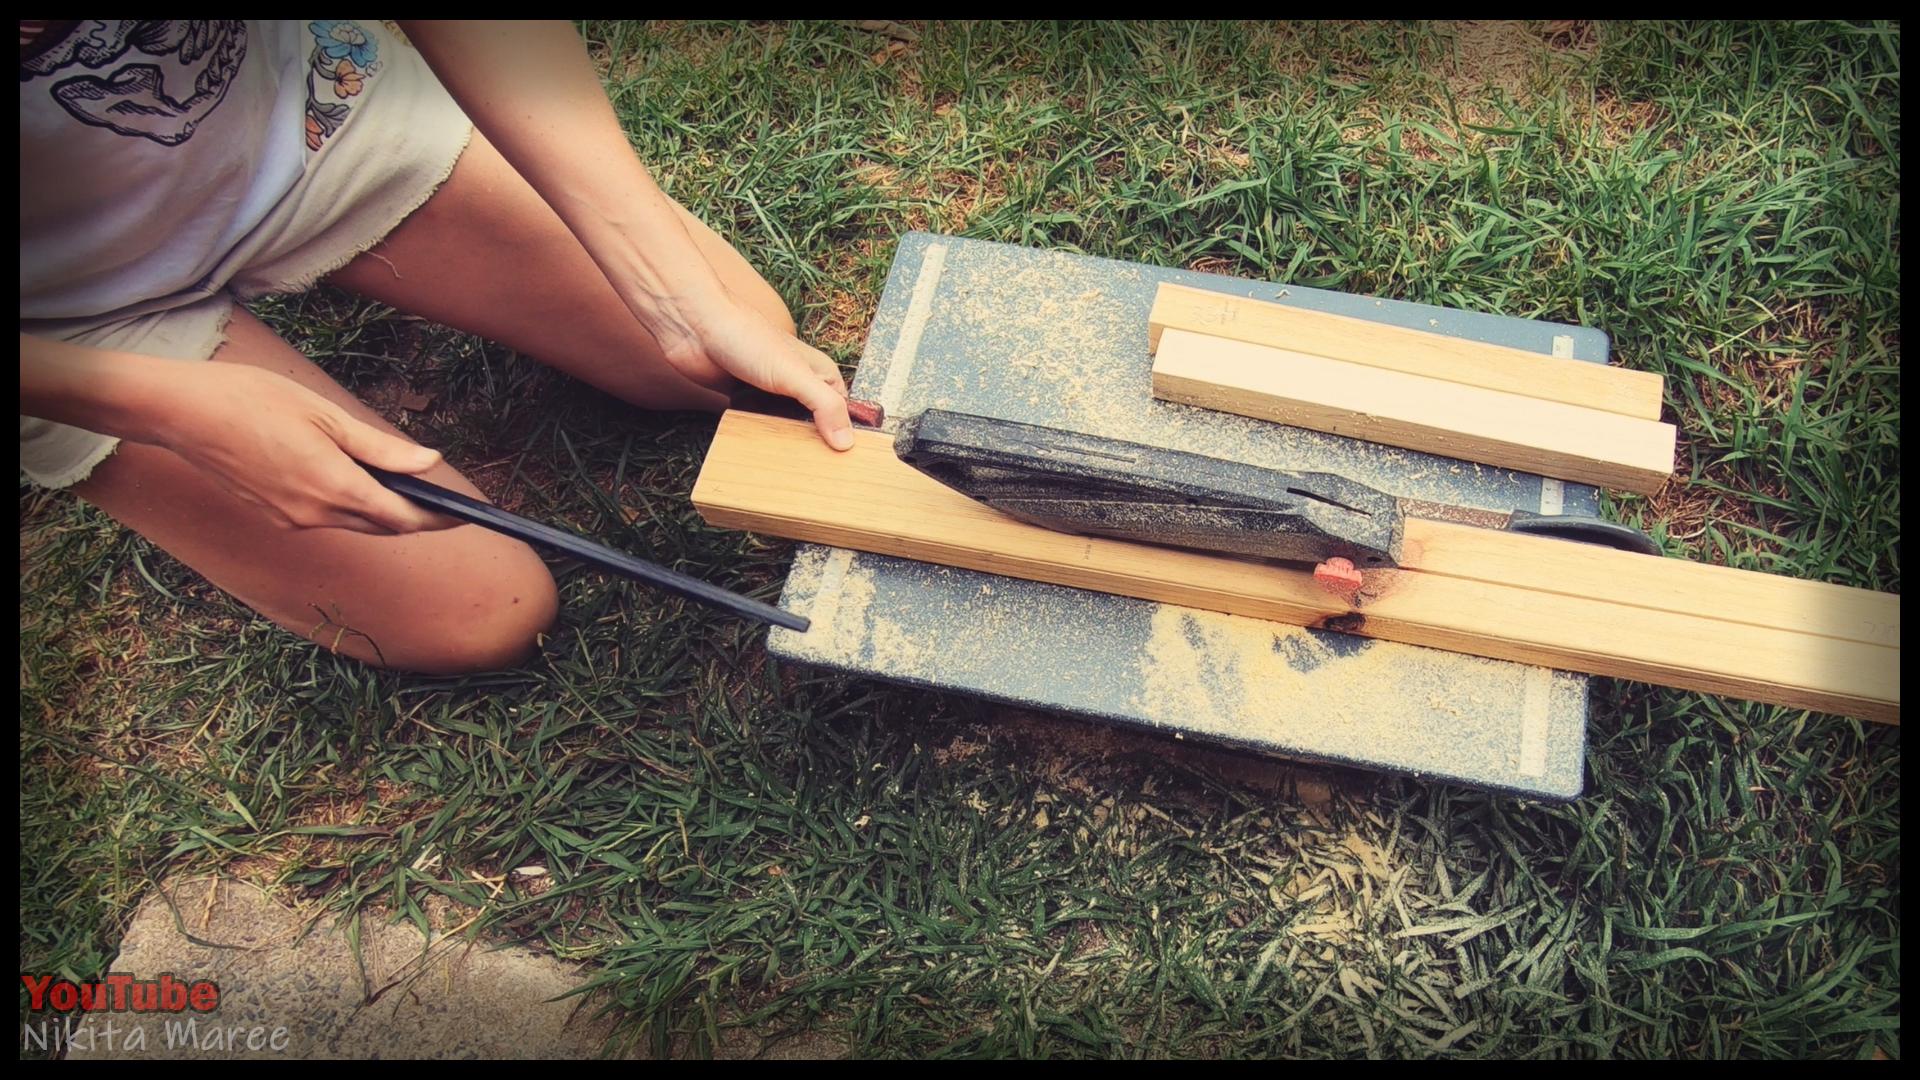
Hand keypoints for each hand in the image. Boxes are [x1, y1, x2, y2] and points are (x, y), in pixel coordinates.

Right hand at [153, 364, 458, 533]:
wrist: (183, 413)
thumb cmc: (254, 401)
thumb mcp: (326, 416)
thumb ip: (381, 447)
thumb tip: (429, 463)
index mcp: (333, 487)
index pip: (403, 517)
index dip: (438, 518)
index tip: (465, 514)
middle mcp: (315, 514)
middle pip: (383, 526)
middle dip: (417, 518)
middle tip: (446, 504)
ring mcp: (292, 519)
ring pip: (355, 524)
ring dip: (385, 514)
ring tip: (410, 492)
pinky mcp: (275, 515)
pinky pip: (327, 518)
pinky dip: (352, 507)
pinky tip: (360, 484)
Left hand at [654, 295, 855, 449]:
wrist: (694, 328)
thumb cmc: (745, 336)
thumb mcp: (794, 374)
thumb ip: (824, 406)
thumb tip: (847, 443)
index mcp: (818, 373)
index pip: (842, 412)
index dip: (843, 436)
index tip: (843, 463)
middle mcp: (797, 384)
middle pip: (813, 426)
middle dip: (811, 445)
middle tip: (812, 473)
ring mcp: (769, 393)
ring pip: (783, 429)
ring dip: (782, 444)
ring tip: (786, 468)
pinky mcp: (742, 401)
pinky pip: (755, 428)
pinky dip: (755, 438)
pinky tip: (756, 452)